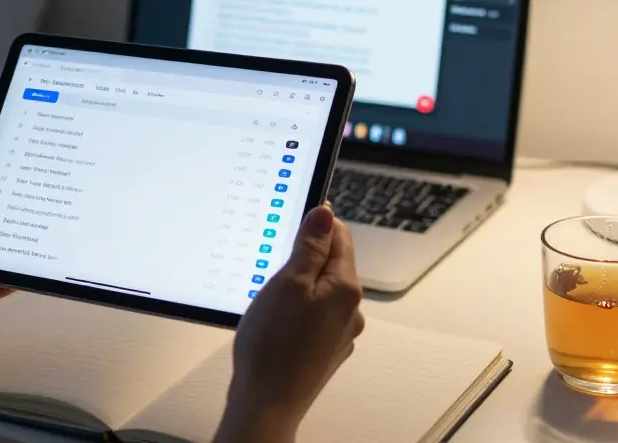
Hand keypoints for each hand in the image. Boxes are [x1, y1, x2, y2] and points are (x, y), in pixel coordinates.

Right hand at [215, 205, 364, 442]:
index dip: (315, 225)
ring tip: (270, 298)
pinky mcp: (324, 351)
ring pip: (321, 292)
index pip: (341, 237)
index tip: (290, 226)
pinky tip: (276, 322)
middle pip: (332, 265)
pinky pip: (314, 317)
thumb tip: (326, 213)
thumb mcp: (287, 283)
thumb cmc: (273, 344)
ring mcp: (340, 333)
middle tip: (272, 267)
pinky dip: (297, 311)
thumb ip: (310, 247)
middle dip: (303, 258)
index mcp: (345, 288)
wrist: (267, 403)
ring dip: (299, 286)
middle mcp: (350, 311)